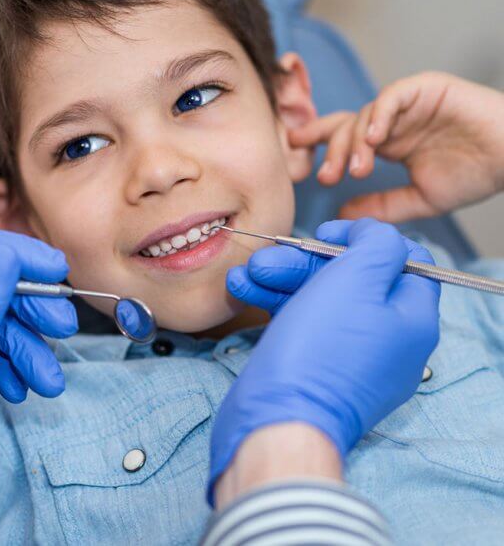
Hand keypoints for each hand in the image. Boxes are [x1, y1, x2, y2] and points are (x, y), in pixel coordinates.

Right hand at [212, 219, 440, 503]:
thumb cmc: (320, 351)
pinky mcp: (316, 371)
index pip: (405, 261)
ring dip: (280, 279)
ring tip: (243, 275)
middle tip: (267, 257)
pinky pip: (302, 324)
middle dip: (304, 261)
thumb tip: (373, 234)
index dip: (364, 239)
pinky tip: (242, 291)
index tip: (325, 232)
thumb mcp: (356, 280)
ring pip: (319, 300)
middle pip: (351, 279)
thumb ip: (376, 244)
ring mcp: (351, 358)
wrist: (279, 423)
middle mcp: (388, 340)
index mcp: (412, 319)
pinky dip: (275, 304)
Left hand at [291, 72, 503, 221]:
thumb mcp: (419, 199)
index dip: (317, 143)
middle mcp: (393, 121)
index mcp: (389, 142)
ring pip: (365, 114)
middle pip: (346, 126)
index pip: (343, 137)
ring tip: (357, 170)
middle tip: (328, 177)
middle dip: (331, 151)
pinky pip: (393, 96)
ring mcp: (408, 103)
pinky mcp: (427, 88)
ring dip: (356, 143)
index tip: (295, 157)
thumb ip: (380, 206)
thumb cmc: (477, 174)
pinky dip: (379, 115)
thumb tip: (342, 216)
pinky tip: (375, 138)